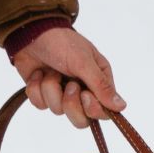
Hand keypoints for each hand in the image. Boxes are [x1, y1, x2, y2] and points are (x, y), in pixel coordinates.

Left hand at [9, 25, 125, 129]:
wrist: (31, 33)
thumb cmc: (62, 42)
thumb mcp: (84, 62)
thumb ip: (101, 86)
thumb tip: (121, 106)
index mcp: (98, 82)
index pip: (103, 111)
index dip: (92, 108)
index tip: (84, 95)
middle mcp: (82, 91)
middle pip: (81, 119)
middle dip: (70, 104)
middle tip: (68, 86)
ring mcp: (62, 94)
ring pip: (58, 111)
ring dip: (51, 89)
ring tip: (51, 72)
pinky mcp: (44, 94)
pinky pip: (41, 105)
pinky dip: (37, 89)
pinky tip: (38, 74)